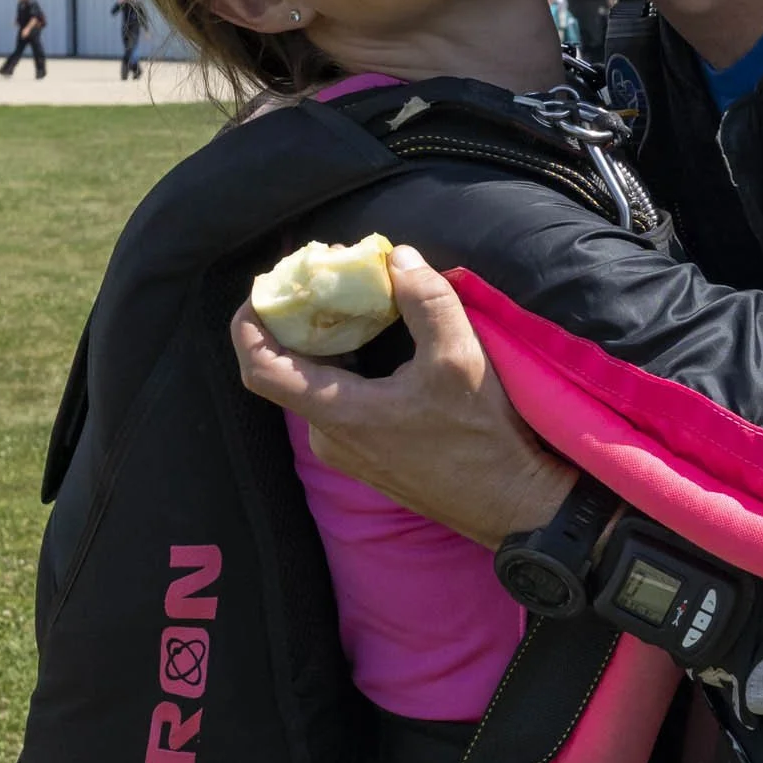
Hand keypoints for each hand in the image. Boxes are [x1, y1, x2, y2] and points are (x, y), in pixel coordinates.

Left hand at [232, 243, 576, 545]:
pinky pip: (339, 397)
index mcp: (339, 414)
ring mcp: (348, 449)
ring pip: (316, 381)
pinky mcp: (369, 454)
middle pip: (289, 368)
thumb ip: (426, 301)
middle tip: (327, 275)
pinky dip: (346, 361)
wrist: (512, 503)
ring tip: (357, 297)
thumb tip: (399, 258)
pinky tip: (378, 337)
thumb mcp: (460, 359)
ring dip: (328, 338)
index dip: (250, 323)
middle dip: (300, 318)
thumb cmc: (482, 439)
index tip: (267, 286)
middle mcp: (330, 436)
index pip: (260, 368)